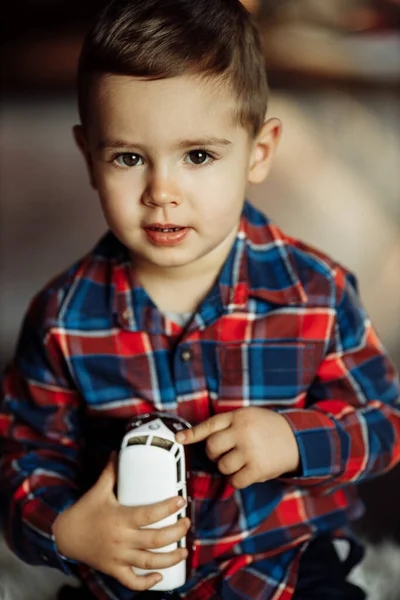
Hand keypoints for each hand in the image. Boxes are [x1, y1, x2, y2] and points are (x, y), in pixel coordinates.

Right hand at [52, 453, 189, 590]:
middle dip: (176, 533)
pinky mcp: (113, 569)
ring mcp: (118, 557)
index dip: (167, 508)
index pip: (149, 514)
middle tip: (187, 524)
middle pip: (155, 539)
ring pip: (149, 562)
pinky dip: (146, 583)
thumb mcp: (98, 490)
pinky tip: (160, 577)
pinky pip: (132, 581)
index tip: (181, 501)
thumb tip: (118, 452)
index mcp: (120, 518)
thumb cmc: (83, 512)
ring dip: (170, 559)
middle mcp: (121, 539)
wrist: (63, 536)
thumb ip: (111, 472)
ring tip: (184, 551)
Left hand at [176, 408, 299, 488]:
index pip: (210, 425)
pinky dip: (238, 480)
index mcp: (239, 416)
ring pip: (222, 466)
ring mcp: (250, 451)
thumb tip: (196, 436)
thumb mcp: (248, 416)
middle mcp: (242, 432)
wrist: (298, 439)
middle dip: (214, 454)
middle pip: (212, 448)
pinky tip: (247, 472)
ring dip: (228, 467)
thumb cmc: (268, 427)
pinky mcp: (258, 468)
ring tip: (241, 461)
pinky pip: (235, 481)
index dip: (192, 433)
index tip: (179, 438)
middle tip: (225, 453)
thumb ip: (226, 423)